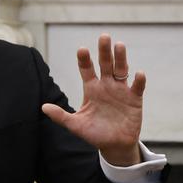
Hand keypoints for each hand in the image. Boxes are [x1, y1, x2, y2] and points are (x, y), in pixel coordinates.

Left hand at [42, 34, 144, 165]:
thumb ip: (61, 116)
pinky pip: (137, 87)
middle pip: (105, 64)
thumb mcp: (76, 125)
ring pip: (121, 70)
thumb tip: (43, 107)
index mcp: (91, 88)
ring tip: (119, 45)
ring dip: (121, 58)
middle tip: (104, 36)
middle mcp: (106, 85)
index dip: (84, 60)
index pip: (87, 69)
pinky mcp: (134, 99)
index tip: (82, 50)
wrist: (114, 146)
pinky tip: (139, 74)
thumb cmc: (95, 134)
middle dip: (104, 51)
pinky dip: (139, 80)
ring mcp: (121, 90)